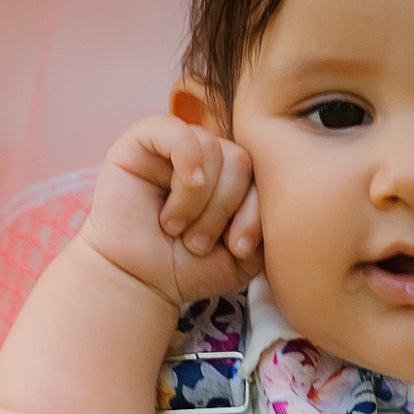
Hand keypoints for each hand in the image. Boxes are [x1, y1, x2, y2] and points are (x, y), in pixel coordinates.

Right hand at [81, 114, 260, 304]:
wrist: (138, 283)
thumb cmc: (189, 268)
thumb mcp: (244, 253)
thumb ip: (266, 220)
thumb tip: (275, 188)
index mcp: (234, 178)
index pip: (263, 175)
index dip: (255, 211)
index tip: (238, 249)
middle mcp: (208, 157)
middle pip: (239, 160)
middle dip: (224, 207)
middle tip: (197, 242)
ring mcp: (175, 146)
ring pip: (211, 149)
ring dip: (197, 200)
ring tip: (177, 228)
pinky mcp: (141, 142)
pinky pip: (175, 130)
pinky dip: (186, 156)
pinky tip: (185, 184)